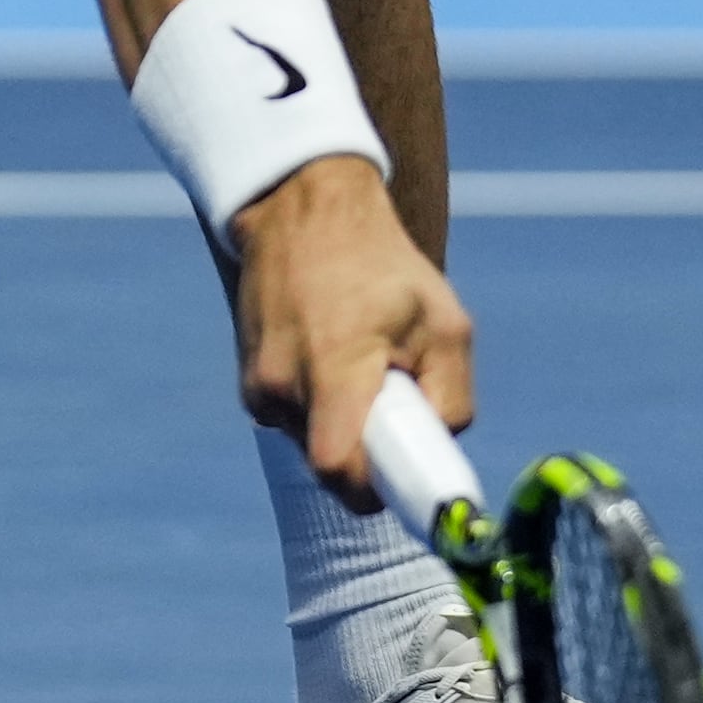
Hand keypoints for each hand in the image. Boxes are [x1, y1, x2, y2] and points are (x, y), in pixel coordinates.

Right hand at [226, 156, 475, 507]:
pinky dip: (322, 411)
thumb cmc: (383, 267)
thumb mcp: (445, 322)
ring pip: (312, 446)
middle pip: (329, 465)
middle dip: (368, 457)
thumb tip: (439, 448)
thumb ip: (453, 398)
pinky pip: (295, 423)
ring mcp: (258, 385)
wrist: (304, 211)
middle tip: (397, 414)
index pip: (339, 469)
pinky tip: (333, 361)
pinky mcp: (250, 384)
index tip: (403, 481)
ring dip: (345, 429)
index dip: (374, 492)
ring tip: (362, 368)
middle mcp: (282, 383)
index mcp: (333, 368)